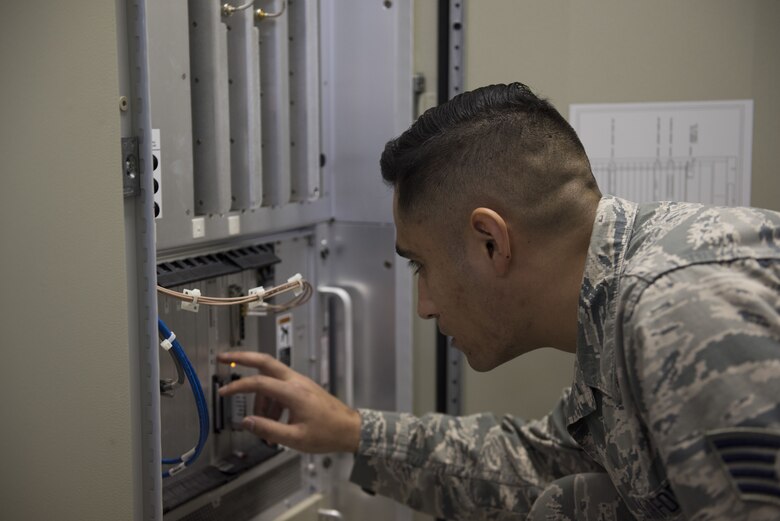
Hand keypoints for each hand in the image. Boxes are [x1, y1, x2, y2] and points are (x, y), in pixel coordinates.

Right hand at [217, 351, 360, 453]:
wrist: (350, 429)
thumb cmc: (326, 434)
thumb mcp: (295, 438)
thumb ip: (269, 429)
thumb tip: (246, 422)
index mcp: (293, 392)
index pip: (259, 382)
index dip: (238, 386)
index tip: (223, 392)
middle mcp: (296, 381)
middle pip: (265, 361)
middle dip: (242, 357)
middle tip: (223, 357)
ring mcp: (300, 382)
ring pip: (271, 378)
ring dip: (260, 396)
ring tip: (261, 422)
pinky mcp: (303, 387)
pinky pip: (279, 387)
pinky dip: (271, 400)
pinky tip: (273, 419)